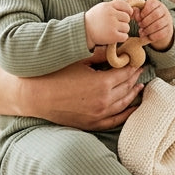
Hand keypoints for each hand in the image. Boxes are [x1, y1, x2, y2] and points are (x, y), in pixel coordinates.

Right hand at [18, 60, 142, 129]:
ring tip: (139, 85)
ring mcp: (98, 115)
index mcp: (102, 84)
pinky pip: (114, 121)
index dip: (132, 66)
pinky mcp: (91, 124)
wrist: (35, 95)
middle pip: (126, 88)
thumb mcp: (79, 60)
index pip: (125, 73)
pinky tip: (133, 107)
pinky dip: (126, 114)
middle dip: (134, 77)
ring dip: (133, 94)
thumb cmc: (55, 74)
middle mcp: (104, 102)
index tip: (137, 60)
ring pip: (124, 104)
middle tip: (140, 69)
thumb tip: (117, 50)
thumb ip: (101, 56)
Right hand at [84, 0, 132, 50]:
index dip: (128, 10)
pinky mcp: (113, 35)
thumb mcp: (101, 8)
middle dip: (123, 22)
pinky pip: (125, 36)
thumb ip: (113, 7)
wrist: (83, 31)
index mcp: (108, 6)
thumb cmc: (93, 19)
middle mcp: (111, 14)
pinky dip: (121, 38)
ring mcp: (112, 25)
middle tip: (115, 25)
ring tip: (113, 30)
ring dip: (122, 30)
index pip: (125, 5)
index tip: (128, 14)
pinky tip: (115, 36)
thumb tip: (129, 10)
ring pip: (127, 27)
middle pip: (127, 18)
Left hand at [134, 0, 172, 48]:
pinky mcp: (168, 29)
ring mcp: (167, 20)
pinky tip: (148, 36)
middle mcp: (164, 10)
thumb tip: (134, 11)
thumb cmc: (147, 17)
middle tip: (140, 25)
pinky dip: (152, 36)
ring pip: (158, 25)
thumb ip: (137, 12)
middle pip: (156, 15)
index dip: (144, 12)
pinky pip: (161, 33)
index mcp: (156, 3)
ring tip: (142, 32)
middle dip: (145, 22)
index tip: (140, 17)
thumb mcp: (142, 13)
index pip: (151, 5)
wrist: (159, 26)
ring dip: (148, 30)